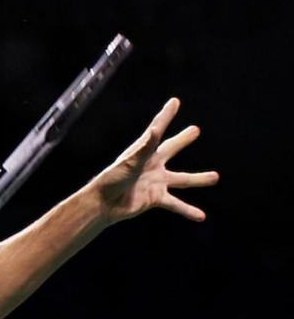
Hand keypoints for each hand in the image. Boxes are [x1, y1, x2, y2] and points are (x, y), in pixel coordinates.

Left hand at [90, 98, 219, 224]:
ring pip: (182, 179)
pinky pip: (176, 203)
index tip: (174, 102)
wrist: (103, 204)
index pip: (157, 129)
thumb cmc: (112, 180)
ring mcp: (155, 181)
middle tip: (195, 130)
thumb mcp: (129, 162)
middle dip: (182, 140)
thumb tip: (155, 130)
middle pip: (171, 149)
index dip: (166, 116)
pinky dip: (188, 210)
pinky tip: (201, 216)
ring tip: (216, 177)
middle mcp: (152, 164)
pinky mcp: (155, 198)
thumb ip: (144, 147)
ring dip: (198, 179)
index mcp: (144, 151)